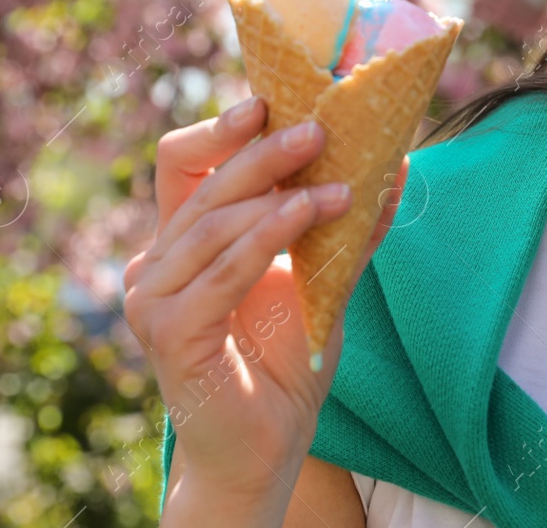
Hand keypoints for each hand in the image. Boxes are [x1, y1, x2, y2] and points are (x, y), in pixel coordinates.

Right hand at [123, 96, 405, 514]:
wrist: (268, 445)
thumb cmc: (286, 361)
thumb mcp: (321, 279)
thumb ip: (341, 227)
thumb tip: (395, 167)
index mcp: (183, 239)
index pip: (183, 163)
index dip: (221, 129)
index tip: (271, 101)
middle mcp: (155, 261)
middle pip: (203, 183)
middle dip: (264, 151)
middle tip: (319, 128)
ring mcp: (151, 297)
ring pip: (214, 223)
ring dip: (281, 195)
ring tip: (338, 184)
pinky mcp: (166, 333)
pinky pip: (220, 272)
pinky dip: (269, 238)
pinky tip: (309, 214)